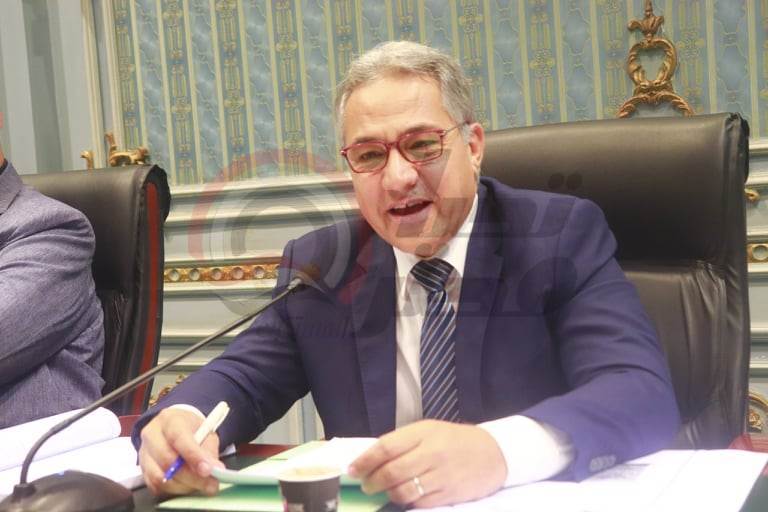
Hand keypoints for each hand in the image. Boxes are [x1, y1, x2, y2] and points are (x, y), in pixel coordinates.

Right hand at [138, 408, 224, 495]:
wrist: (173, 426)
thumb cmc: (191, 429)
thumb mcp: (206, 432)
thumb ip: (209, 451)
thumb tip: (214, 469)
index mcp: (170, 420)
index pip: (179, 439)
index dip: (194, 456)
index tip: (208, 470)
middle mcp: (152, 435)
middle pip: (168, 461)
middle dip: (191, 477)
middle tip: (210, 484)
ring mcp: (144, 453)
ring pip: (159, 477)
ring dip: (183, 486)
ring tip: (200, 485)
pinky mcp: (142, 469)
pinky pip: (154, 486)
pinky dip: (172, 490)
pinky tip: (186, 486)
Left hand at [348, 420, 506, 507]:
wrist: (493, 453)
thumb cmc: (455, 440)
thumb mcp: (429, 430)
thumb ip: (403, 442)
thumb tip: (372, 457)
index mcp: (423, 433)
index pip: (386, 447)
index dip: (365, 460)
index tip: (352, 469)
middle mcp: (432, 453)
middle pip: (391, 472)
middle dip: (372, 481)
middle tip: (366, 484)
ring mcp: (441, 476)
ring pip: (403, 491)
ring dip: (388, 494)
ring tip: (384, 491)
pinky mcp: (449, 494)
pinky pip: (419, 503)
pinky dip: (407, 502)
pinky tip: (405, 496)